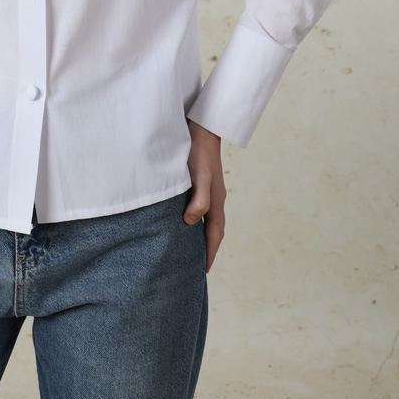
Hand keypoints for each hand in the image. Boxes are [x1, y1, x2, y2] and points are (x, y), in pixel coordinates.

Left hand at [184, 119, 225, 272]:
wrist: (201, 128)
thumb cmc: (199, 153)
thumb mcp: (200, 177)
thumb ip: (199, 199)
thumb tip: (191, 222)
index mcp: (216, 202)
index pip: (214, 235)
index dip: (208, 253)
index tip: (202, 271)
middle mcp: (215, 199)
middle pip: (212, 230)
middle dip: (206, 248)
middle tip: (195, 265)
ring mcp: (209, 191)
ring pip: (206, 219)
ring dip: (200, 235)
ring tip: (188, 247)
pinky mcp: (201, 182)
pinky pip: (199, 208)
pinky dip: (194, 219)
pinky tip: (182, 219)